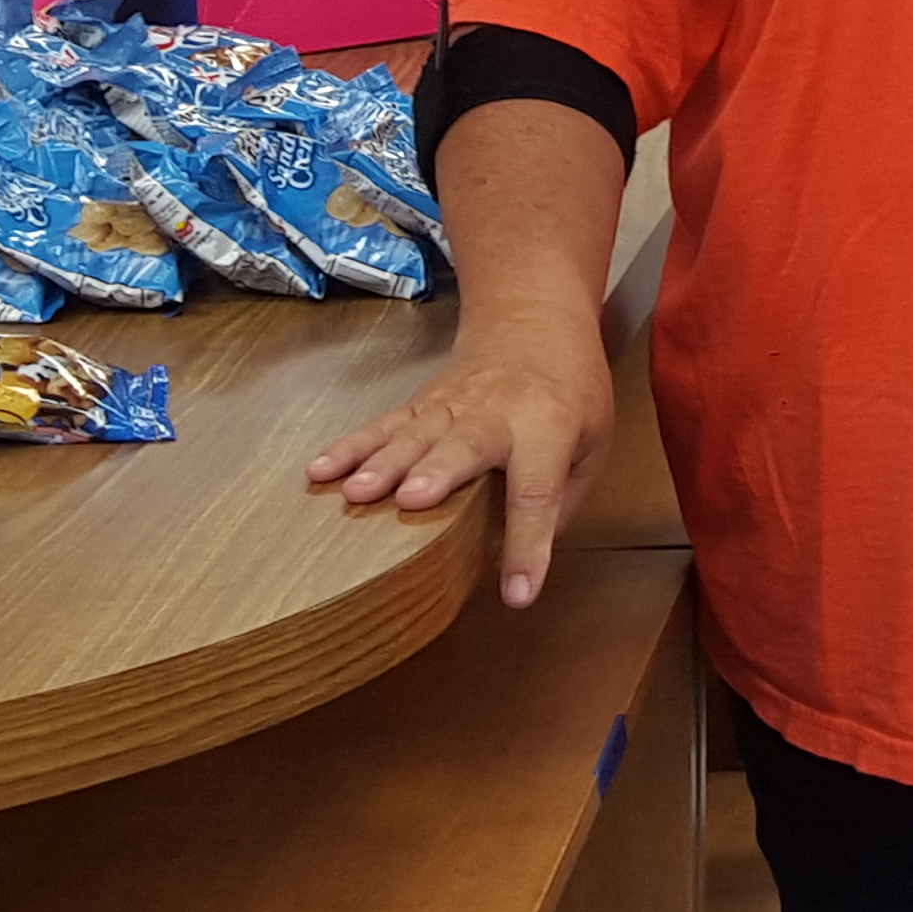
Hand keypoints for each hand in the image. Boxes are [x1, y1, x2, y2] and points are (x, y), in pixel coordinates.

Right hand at [305, 321, 609, 611]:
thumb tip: (521, 559)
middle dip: (437, 472)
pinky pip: (382, 426)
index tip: (518, 592)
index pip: (538, 490)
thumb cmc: (570, 390)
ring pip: (414, 434)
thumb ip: (564, 499)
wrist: (535, 319)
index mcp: (548, 426)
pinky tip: (319, 471)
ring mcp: (451, 405)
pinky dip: (349, 447)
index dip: (527, 543)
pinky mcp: (420, 403)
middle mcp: (495, 413)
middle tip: (411, 499)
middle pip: (464, 445)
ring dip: (383, 464)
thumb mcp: (594, 442)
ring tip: (355, 495)